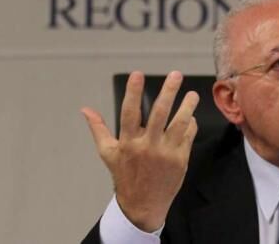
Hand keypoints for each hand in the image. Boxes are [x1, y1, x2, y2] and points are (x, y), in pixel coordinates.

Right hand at [81, 70, 198, 231]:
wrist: (143, 205)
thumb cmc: (125, 175)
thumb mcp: (108, 153)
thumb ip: (99, 129)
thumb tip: (85, 109)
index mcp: (128, 143)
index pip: (130, 113)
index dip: (133, 92)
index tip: (137, 74)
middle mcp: (147, 146)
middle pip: (160, 114)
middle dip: (168, 92)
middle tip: (176, 74)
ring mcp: (166, 153)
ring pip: (180, 124)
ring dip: (188, 106)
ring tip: (192, 93)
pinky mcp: (181, 159)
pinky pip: (188, 136)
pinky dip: (191, 124)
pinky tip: (191, 115)